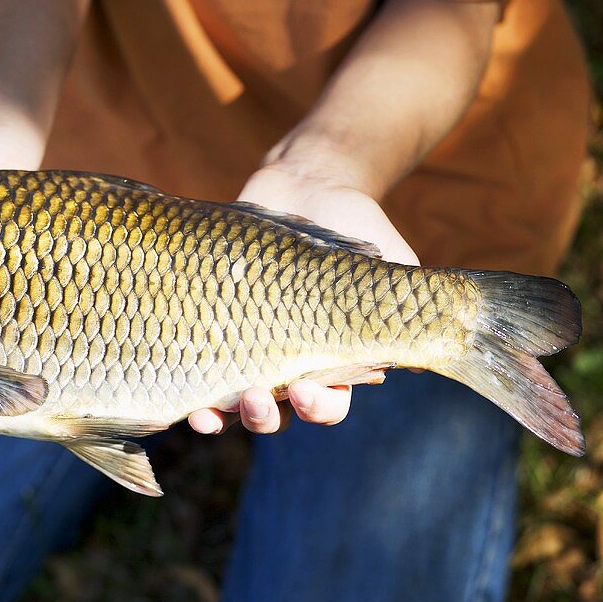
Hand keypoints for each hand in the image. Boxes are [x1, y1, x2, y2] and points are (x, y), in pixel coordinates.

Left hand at [187, 163, 418, 435]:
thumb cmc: (359, 225)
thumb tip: (429, 345)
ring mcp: (245, 350)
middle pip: (276, 414)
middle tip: (254, 400)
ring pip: (230, 404)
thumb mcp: (391, 261)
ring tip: (205, 413)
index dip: (319, 408)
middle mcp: (288, 366)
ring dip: (217, 416)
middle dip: (262, 416)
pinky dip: (183, 382)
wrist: (307, 185)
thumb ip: (406, 301)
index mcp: (332, 362)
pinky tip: (173, 385)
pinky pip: (193, 367)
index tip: (307, 392)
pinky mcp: (208, 329)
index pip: (329, 405)